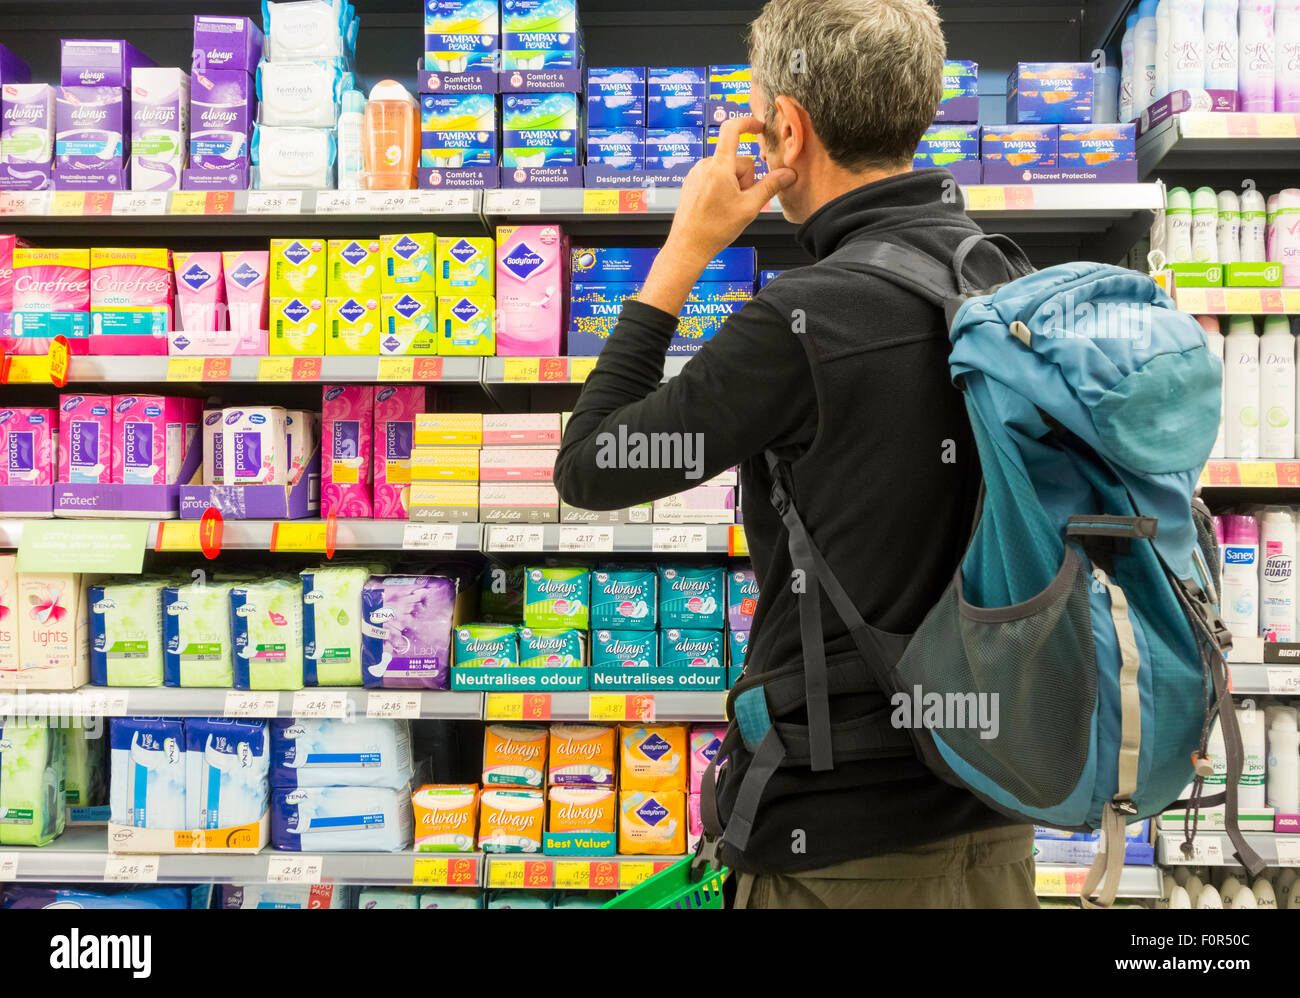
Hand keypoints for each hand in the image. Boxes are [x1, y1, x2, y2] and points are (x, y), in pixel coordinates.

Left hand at [638, 118, 795, 316]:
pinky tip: (719, 208)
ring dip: (734, 185)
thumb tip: (788, 174)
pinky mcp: (692, 183)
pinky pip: (715, 178)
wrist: (688, 247)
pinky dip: (723, 189)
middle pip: (738, 161)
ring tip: (728, 208)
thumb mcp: (749, 207)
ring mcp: (697, 174)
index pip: (732, 129)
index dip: (748, 123)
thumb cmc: (714, 229)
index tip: (759, 126)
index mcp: (719, 166)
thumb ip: (770, 186)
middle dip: (746, 178)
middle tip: (741, 201)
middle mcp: (705, 166)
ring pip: (727, 171)